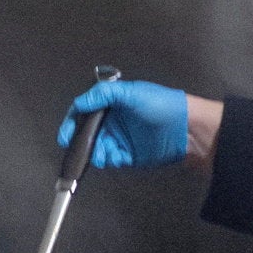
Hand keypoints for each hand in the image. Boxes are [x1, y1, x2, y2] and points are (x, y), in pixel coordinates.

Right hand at [64, 76, 210, 172]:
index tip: (66, 134)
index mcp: (112, 103)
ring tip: (100, 153)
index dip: (73, 122)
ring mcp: (120, 139)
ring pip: (97, 148)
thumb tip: (79, 103)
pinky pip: (110, 159)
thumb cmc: (162, 105)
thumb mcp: (130, 93)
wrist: (186, 130)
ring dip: (94, 152)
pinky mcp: (128, 155)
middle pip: (87, 133)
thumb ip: (102, 95)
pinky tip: (113, 157)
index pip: (85, 111)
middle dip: (81, 141)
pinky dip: (108, 159)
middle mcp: (114, 121)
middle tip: (79, 147)